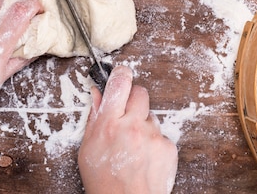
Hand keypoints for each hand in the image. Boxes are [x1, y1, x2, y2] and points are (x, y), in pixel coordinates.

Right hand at [78, 66, 178, 193]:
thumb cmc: (104, 181)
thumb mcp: (88, 149)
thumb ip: (94, 118)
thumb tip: (98, 94)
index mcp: (109, 124)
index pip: (119, 84)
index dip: (121, 74)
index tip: (120, 73)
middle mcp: (133, 126)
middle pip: (140, 92)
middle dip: (133, 99)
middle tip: (126, 114)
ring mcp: (153, 136)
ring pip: (151, 115)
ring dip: (143, 124)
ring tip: (133, 145)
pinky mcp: (168, 147)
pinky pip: (161, 134)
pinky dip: (154, 142)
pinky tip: (144, 156)